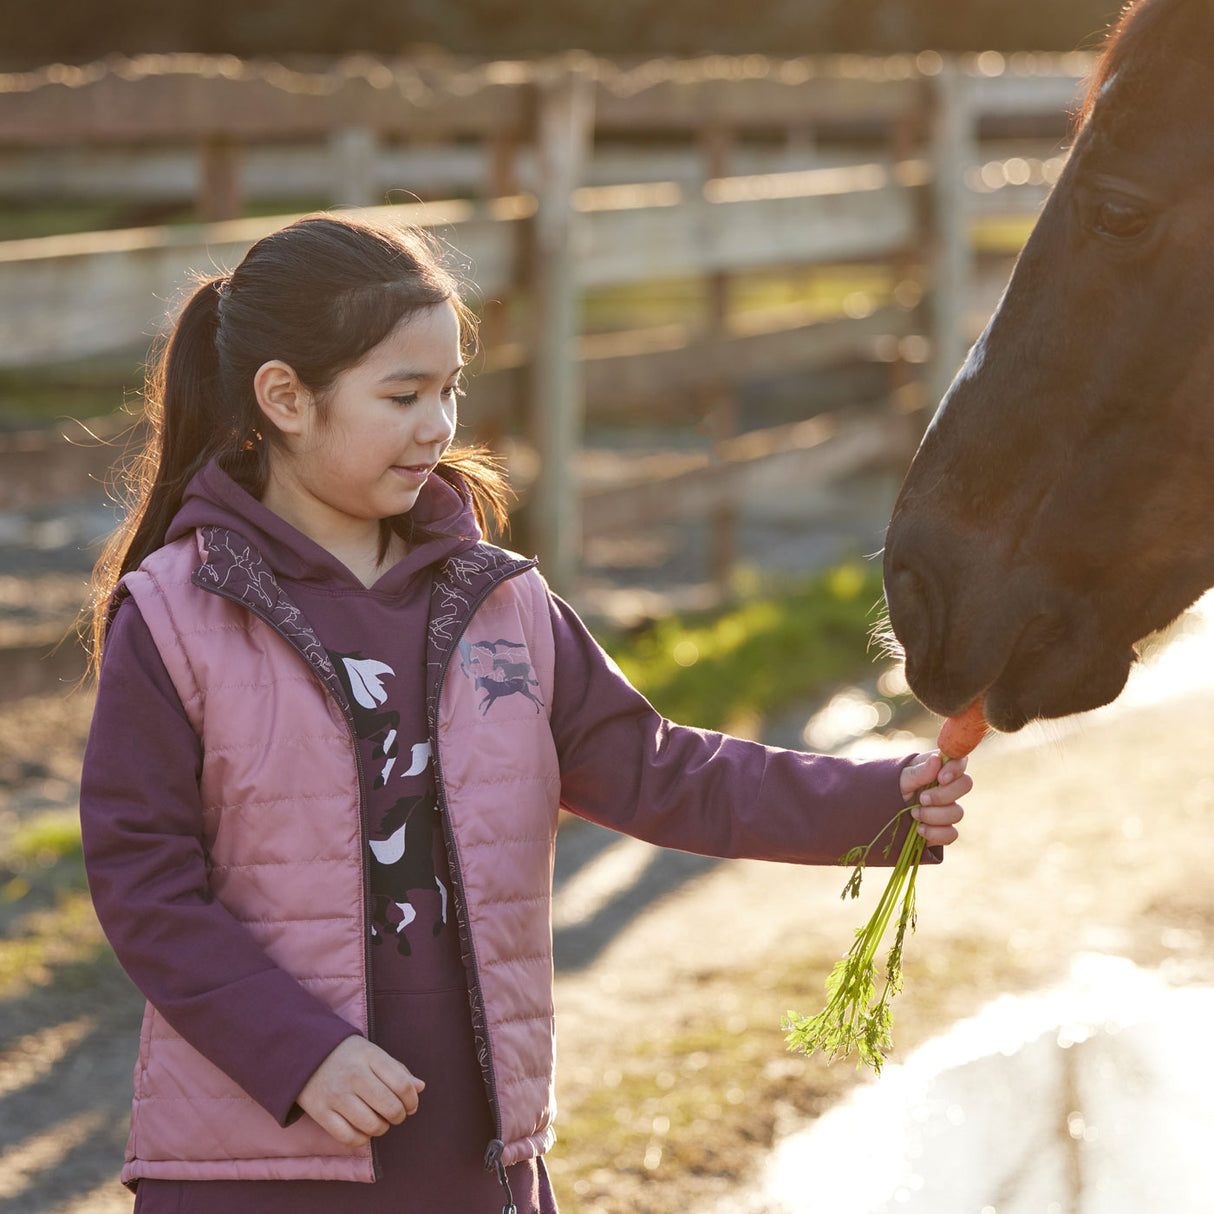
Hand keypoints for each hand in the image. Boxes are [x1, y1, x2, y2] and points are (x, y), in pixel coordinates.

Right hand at [296, 1035, 424, 1147]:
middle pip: (389, 1107)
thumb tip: (420, 1088)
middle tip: (396, 1114)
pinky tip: (363, 1129)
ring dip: (382, 1128)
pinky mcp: (321, 1112)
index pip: (402, 1085)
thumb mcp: (374, 1053)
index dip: (412, 1101)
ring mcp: (336, 1095)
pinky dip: (362, 1139)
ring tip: (380, 1120)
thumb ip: (398, 1070)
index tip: (410, 1105)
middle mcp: (354, 1076)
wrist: (305, 1052)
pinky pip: (349, 1138)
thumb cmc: (348, 1055)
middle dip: (399, 1116)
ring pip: (371, 1125)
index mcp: (370, 1056)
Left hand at [898, 752, 970, 846]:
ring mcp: (947, 808)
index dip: (955, 769)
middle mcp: (946, 786)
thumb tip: (937, 758)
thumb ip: (918, 771)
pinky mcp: (943, 829)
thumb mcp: (899, 778)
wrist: (879, 813)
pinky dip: (935, 833)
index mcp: (937, 767)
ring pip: (958, 812)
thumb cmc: (889, 788)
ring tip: (913, 813)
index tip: (940, 778)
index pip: (960, 760)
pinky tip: (919, 829)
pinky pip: (951, 834)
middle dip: (943, 795)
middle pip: (966, 784)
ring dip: (934, 815)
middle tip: (922, 799)